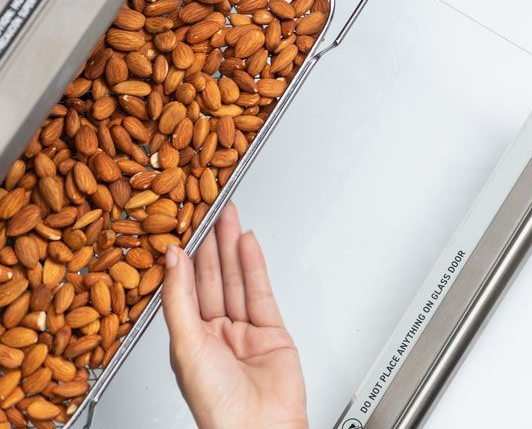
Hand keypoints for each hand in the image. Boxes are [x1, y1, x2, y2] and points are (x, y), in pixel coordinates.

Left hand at [161, 203, 307, 428]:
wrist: (260, 427)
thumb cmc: (218, 405)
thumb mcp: (186, 347)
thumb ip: (179, 299)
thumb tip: (171, 261)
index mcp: (186, 342)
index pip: (183, 289)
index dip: (184, 258)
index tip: (182, 228)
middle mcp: (214, 335)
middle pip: (212, 280)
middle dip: (211, 245)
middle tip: (210, 212)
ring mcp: (244, 332)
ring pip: (236, 281)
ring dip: (232, 248)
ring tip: (229, 217)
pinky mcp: (272, 331)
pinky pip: (260, 291)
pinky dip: (254, 265)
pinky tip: (247, 244)